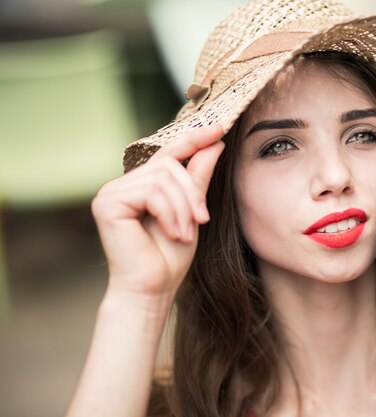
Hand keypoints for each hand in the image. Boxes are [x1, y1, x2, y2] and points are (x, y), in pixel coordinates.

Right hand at [91, 126, 224, 301]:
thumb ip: (198, 178)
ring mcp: (111, 192)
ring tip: (186, 232)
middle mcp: (123, 184)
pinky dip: (170, 213)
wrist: (153, 289)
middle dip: (192, 193)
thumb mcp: (192, 212)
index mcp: (141, 185)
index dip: (194, 139)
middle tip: (202, 219)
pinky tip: (174, 233)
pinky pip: (152, 192)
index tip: (219, 129)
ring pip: (162, 179)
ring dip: (183, 207)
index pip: (169, 153)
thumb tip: (214, 144)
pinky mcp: (107, 203)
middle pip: (169, 166)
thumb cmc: (169, 256)